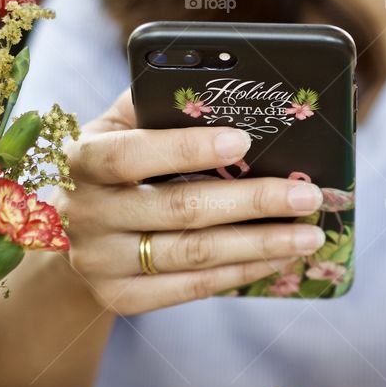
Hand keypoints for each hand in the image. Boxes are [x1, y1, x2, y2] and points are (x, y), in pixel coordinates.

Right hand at [56, 90, 325, 314]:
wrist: (75, 236)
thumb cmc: (119, 168)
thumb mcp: (122, 128)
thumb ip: (159, 105)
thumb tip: (227, 88)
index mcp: (82, 159)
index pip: (130, 155)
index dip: (185, 148)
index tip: (244, 141)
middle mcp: (86, 214)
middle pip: (180, 209)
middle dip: (253, 201)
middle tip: (308, 195)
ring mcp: (101, 262)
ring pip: (195, 254)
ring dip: (261, 244)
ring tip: (310, 234)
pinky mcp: (122, 298)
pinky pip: (194, 287)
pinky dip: (243, 272)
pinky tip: (280, 258)